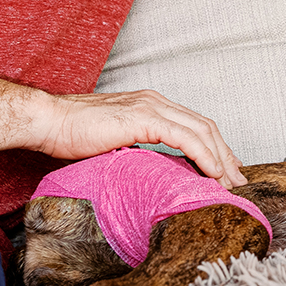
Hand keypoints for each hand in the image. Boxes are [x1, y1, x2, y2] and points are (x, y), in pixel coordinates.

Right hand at [34, 89, 246, 186]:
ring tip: (229, 184)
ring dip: (220, 159)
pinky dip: (204, 156)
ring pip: (201, 131)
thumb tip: (152, 172)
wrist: (48, 121)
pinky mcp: (144, 118)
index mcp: (150, 105)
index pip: (194, 124)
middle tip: (237, 181)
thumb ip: (137, 150)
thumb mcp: (114, 143)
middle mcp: (156, 101)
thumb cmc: (72, 135)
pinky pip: (185, 138)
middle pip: (205, 126)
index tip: (226, 170)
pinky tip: (213, 174)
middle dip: (225, 154)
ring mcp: (151, 107)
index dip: (215, 147)